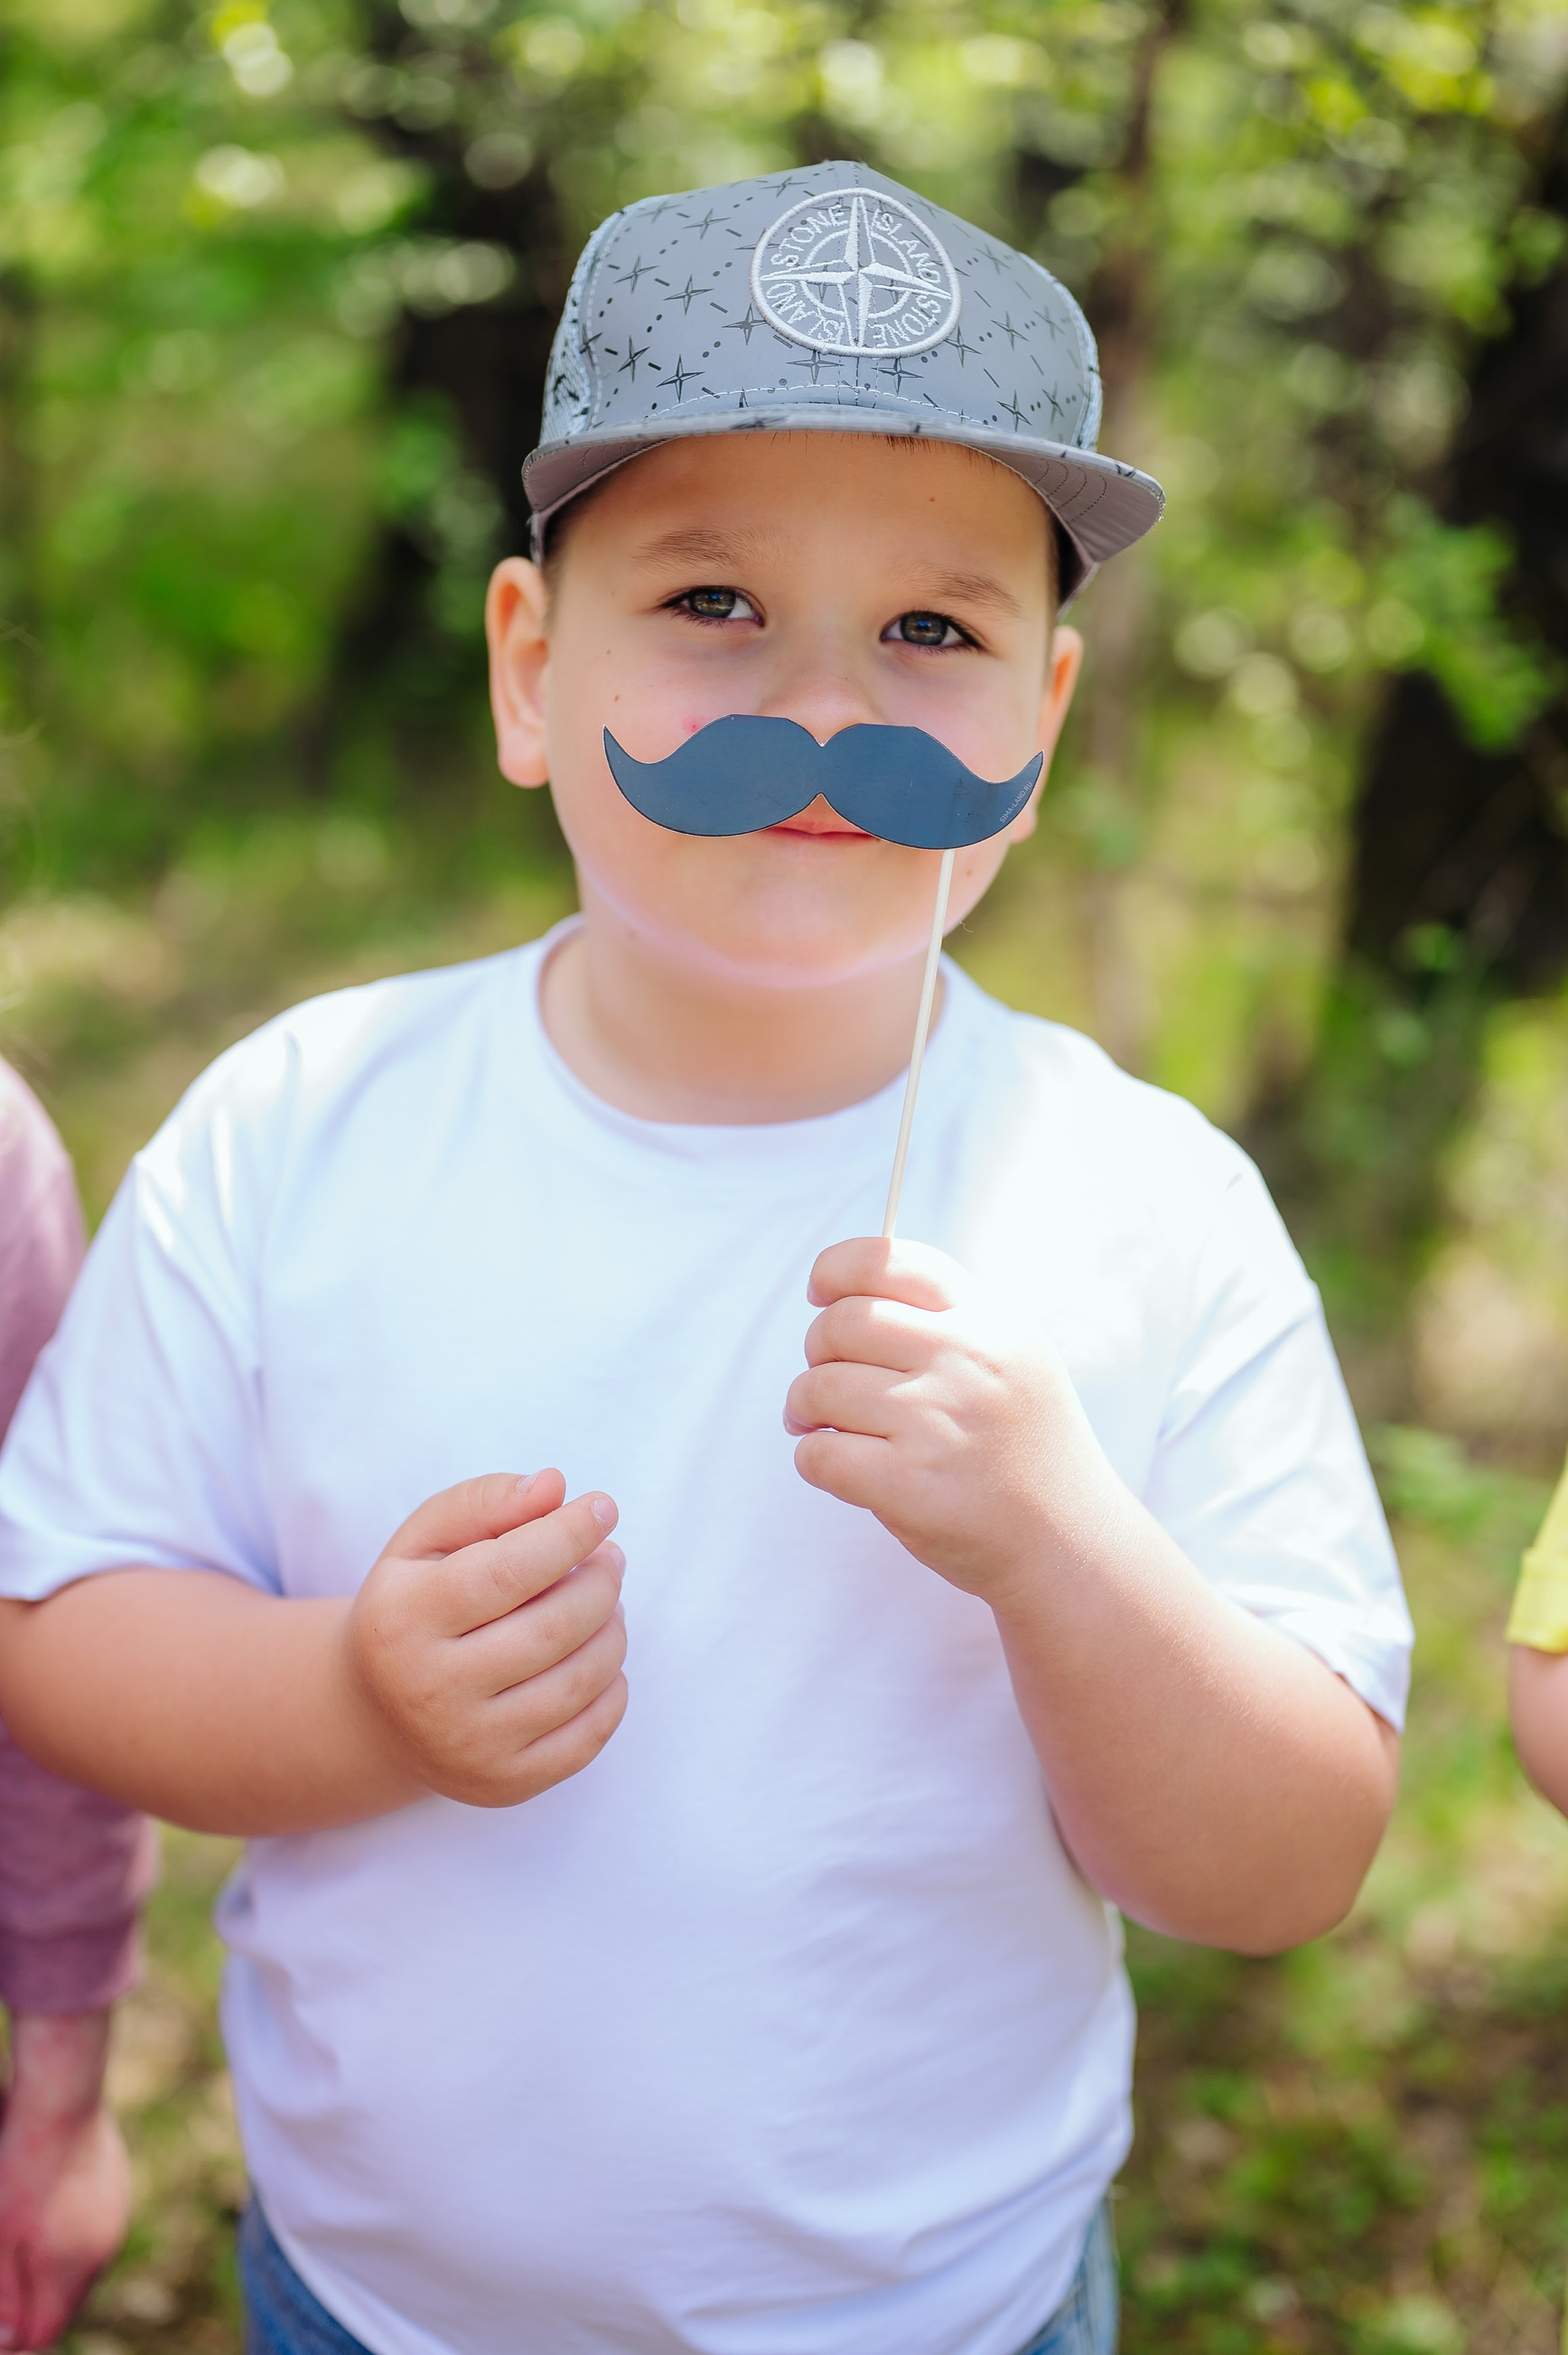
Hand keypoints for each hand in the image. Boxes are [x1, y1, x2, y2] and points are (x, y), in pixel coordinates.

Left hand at [0, 2012, 128, 2352]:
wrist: (60, 2100)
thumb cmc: (17, 2170)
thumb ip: (5, 2296)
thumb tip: (11, 2341)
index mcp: (72, 2270)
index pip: (46, 2332)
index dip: (18, 2339)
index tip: (2, 2329)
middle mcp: (103, 2248)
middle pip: (66, 2301)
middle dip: (35, 2304)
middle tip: (8, 2273)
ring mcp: (116, 2214)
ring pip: (80, 2264)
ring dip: (51, 2267)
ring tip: (22, 2242)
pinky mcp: (118, 2186)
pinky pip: (92, 2229)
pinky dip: (68, 2233)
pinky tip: (45, 2209)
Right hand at [346, 1470, 627, 1806]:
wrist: (376, 1712)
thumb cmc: (414, 1604)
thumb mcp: (425, 1540)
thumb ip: (486, 1502)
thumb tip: (555, 1486)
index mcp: (403, 1620)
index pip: (508, 1572)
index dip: (567, 1534)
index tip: (602, 1507)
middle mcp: (429, 1692)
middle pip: (551, 1629)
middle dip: (600, 1583)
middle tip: (611, 1560)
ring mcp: (467, 1747)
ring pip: (577, 1682)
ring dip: (612, 1631)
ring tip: (608, 1603)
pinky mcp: (503, 1785)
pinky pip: (588, 1737)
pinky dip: (613, 1689)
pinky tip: (600, 1656)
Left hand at [785, 1238, 1118, 1604]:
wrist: (1067, 1543)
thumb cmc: (1022, 1447)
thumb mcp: (1012, 1358)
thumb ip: (945, 1319)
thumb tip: (842, 1296)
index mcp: (991, 1320)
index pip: (890, 1259)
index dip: (836, 1268)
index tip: (820, 1293)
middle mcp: (968, 1360)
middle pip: (843, 1322)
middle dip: (816, 1349)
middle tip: (824, 1381)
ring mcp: (939, 1421)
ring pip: (820, 1388)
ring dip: (804, 1408)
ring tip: (821, 1427)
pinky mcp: (911, 1484)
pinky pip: (821, 1455)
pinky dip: (813, 1460)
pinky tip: (839, 1466)